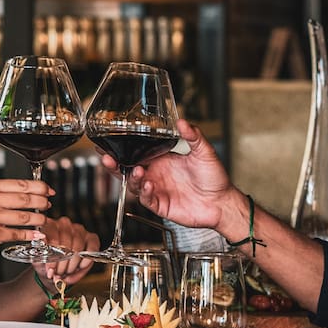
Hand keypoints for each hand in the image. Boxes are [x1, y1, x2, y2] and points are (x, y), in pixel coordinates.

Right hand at [0, 178, 51, 255]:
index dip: (40, 187)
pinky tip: (37, 234)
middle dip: (42, 203)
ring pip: (25, 217)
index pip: (22, 184)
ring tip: (43, 220)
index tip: (49, 191)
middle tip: (48, 205)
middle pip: (26, 199)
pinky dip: (30, 234)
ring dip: (39, 219)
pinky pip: (18, 233)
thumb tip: (31, 191)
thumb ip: (3, 191)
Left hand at [32, 217, 96, 285]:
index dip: (52, 257)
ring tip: (67, 271)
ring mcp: (78, 229)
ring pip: (77, 248)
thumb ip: (45, 265)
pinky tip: (81, 266)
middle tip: (59, 273)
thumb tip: (51, 272)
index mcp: (49, 225)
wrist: (56, 264)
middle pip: (65, 244)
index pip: (52, 238)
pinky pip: (91, 249)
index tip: (51, 270)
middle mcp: (64, 224)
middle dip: (62, 263)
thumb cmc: (48, 260)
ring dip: (72, 264)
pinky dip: (86, 261)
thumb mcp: (41, 261)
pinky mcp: (91, 237)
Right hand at [105, 120, 239, 234]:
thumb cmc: (214, 178)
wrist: (222, 202)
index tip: (108, 142)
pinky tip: (148, 185)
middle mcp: (155, 174)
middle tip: (106, 157)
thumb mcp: (204, 152)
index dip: (121, 149)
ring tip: (137, 171)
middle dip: (114, 165)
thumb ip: (193, 136)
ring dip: (131, 177)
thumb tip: (183, 122)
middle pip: (127, 169)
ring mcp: (157, 190)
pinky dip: (144, 192)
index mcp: (161, 159)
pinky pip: (146, 199)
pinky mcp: (160, 205)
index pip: (135, 153)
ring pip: (134, 185)